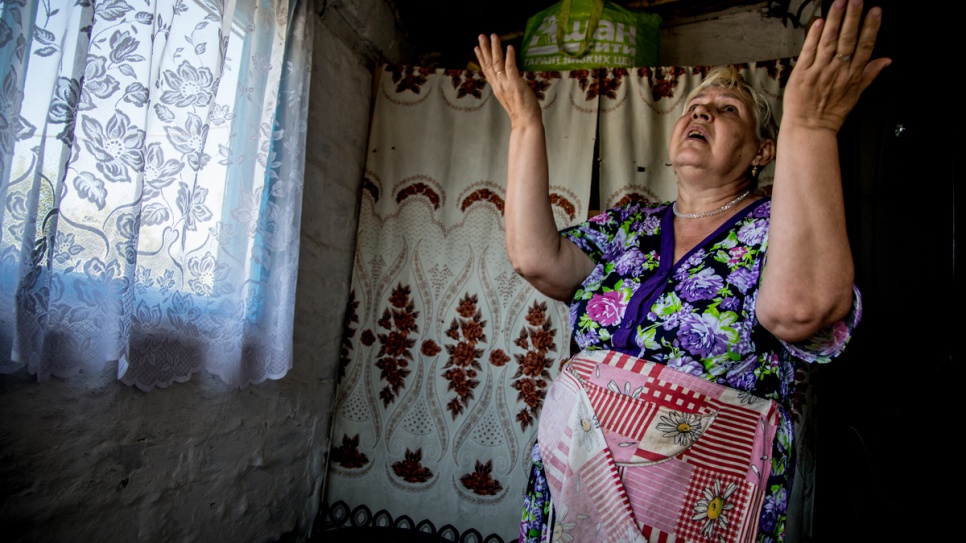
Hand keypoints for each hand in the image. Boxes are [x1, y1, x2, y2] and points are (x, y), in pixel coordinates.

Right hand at [474, 34, 542, 127]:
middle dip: (485, 48)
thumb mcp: (510, 96)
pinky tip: (509, 47)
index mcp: (497, 87)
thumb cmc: (522, 111)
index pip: (487, 70)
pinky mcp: (515, 84)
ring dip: (495, 48)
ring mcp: (506, 84)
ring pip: (497, 63)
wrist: (525, 121)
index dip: (481, 58)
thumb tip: (510, 79)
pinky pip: (511, 67)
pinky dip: (509, 57)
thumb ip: (508, 86)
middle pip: (489, 64)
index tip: (476, 47)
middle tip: (481, 36)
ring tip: (493, 36)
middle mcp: (499, 84)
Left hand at [782, 0, 890, 132]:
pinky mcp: (802, 73)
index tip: (875, 11)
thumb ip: (870, 74)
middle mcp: (837, 70)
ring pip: (829, 41)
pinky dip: (814, 36)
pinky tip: (819, 22)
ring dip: (835, 20)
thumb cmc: (830, 113)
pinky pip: (809, 51)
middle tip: (858, 0)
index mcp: (852, 75)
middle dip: (854, 17)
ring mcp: (819, 71)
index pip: (865, 46)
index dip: (870, 27)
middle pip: (848, 39)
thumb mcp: (855, 95)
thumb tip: (886, 60)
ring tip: (840, 3)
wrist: (809, 129)